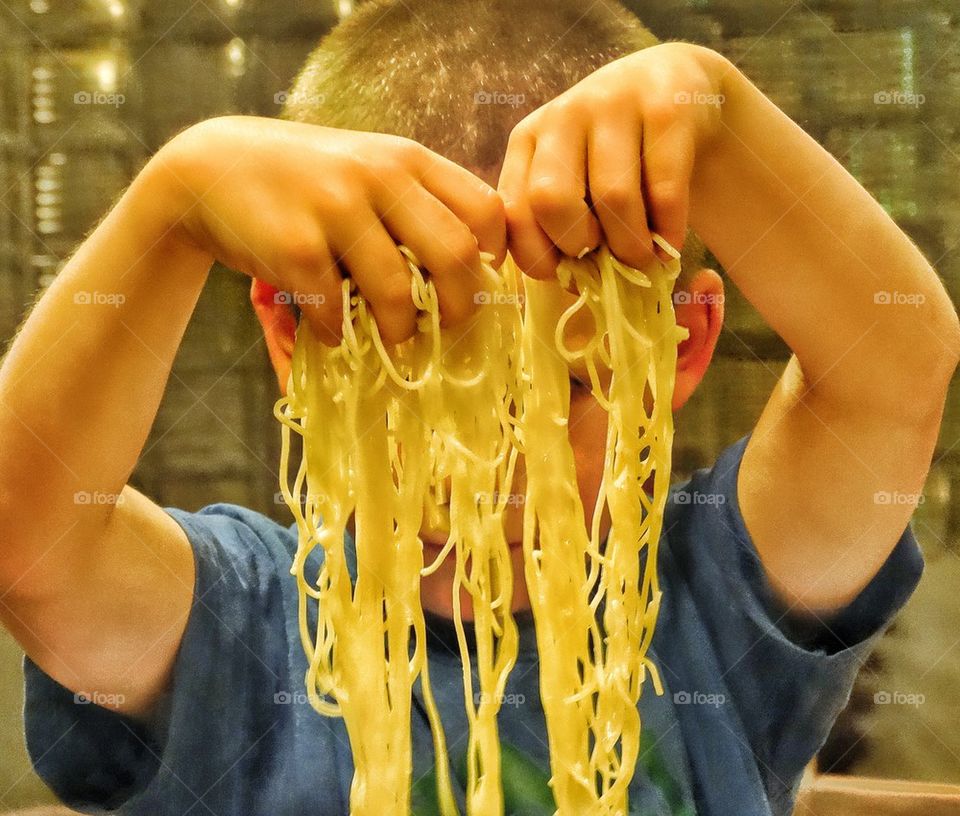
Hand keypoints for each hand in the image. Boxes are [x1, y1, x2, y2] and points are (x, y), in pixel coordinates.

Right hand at [154, 116, 506, 343]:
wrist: (212, 167)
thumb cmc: (308, 181)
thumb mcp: (369, 169)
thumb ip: (418, 203)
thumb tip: (475, 271)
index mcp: (407, 158)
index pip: (485, 207)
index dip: (495, 255)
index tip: (478, 282)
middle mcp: (378, 176)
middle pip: (454, 255)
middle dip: (459, 306)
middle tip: (445, 326)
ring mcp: (335, 209)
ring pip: (397, 293)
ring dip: (398, 330)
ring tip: (389, 335)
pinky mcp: (295, 246)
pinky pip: (336, 310)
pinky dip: (338, 331)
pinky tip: (330, 327)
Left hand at [498, 42, 723, 278]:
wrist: (680, 86)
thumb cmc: (618, 157)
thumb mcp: (576, 179)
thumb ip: (558, 224)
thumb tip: (573, 285)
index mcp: (527, 141)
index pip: (512, 211)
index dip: (535, 256)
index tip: (563, 272)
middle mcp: (563, 116)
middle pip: (550, 199)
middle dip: (577, 246)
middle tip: (602, 258)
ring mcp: (614, 105)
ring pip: (612, 197)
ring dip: (631, 246)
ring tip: (643, 258)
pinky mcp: (667, 109)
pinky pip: (664, 190)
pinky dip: (668, 232)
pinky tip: (670, 242)